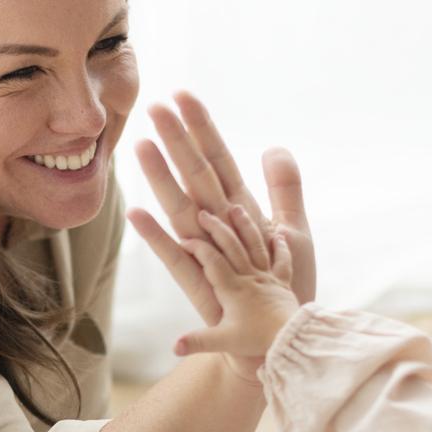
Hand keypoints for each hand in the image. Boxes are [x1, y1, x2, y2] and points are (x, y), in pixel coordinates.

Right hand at [127, 91, 315, 317]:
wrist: (280, 335)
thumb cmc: (287, 285)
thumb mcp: (294, 230)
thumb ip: (285, 189)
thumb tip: (272, 146)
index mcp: (238, 209)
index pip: (216, 160)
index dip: (202, 129)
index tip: (183, 95)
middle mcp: (216, 224)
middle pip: (193, 175)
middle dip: (177, 140)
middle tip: (154, 106)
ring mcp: (204, 251)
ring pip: (179, 207)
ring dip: (160, 177)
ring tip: (141, 145)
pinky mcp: (199, 282)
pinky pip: (174, 255)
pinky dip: (156, 236)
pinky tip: (137, 213)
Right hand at [169, 208, 297, 359]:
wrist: (291, 340)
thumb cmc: (256, 341)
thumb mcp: (223, 342)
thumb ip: (196, 341)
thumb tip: (173, 347)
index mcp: (232, 289)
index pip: (211, 260)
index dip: (196, 248)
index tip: (183, 240)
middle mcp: (249, 277)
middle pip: (232, 245)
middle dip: (216, 227)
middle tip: (203, 213)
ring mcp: (267, 278)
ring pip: (255, 245)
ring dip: (245, 226)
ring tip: (236, 209)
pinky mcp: (282, 282)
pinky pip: (282, 260)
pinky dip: (281, 247)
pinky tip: (279, 235)